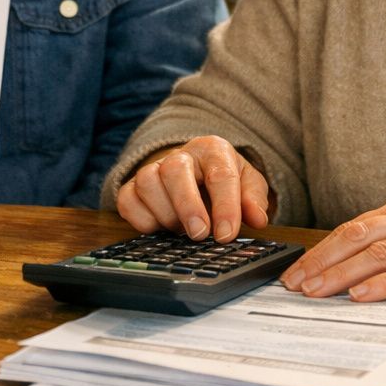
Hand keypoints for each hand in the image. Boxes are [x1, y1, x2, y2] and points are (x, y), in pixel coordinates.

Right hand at [115, 135, 271, 242]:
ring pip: (147, 182)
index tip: (226, 234)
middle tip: (200, 234)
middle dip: (188, 205)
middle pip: (175, 170)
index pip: (220, 174)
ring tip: (181, 230)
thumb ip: (254, 199)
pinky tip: (160, 229)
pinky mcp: (133, 187)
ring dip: (165, 213)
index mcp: (213, 150)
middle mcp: (181, 155)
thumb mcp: (247, 184)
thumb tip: (257, 218)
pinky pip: (128, 200)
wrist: (196, 171)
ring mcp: (153, 169)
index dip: (225, 206)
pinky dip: (142, 219)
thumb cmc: (222, 178)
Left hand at [280, 193, 385, 301]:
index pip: (354, 228)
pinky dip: (385, 283)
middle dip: (322, 262)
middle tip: (295, 285)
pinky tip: (364, 295)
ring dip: (343, 274)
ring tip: (317, 292)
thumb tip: (356, 267)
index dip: (322, 250)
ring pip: (379, 253)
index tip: (297, 271)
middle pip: (357, 237)